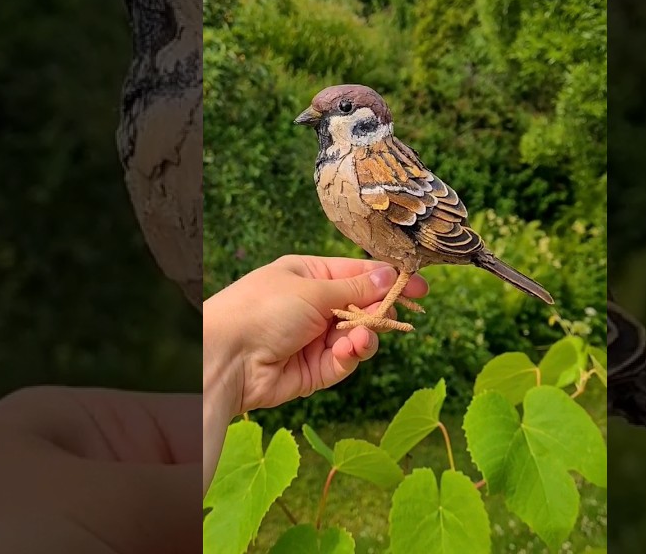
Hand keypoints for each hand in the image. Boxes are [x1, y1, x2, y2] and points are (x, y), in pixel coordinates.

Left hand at [202, 255, 426, 488]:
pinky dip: (349, 357)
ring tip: (361, 338)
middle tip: (405, 312)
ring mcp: (313, 339)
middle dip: (380, 311)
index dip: (388, 280)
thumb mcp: (313, 290)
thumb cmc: (262, 309)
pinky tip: (347, 351)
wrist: (226, 357)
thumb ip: (356, 288)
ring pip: (357, 338)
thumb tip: (390, 274)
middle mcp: (312, 306)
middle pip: (362, 307)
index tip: (419, 286)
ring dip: (364, 337)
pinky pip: (343, 362)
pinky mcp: (313, 371)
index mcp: (308, 275)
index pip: (357, 274)